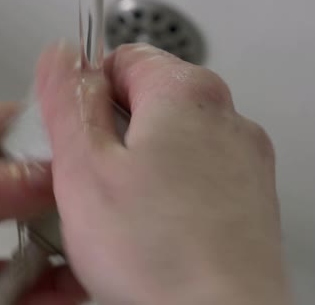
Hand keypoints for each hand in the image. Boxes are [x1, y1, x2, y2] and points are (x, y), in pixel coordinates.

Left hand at [0, 103, 84, 304]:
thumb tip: (37, 173)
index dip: (42, 131)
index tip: (84, 143)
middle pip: (16, 188)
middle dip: (58, 196)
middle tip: (97, 204)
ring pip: (19, 242)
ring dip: (56, 248)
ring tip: (90, 252)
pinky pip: (9, 291)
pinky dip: (43, 292)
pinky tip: (66, 289)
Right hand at [37, 42, 288, 304]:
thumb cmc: (163, 257)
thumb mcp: (85, 167)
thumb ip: (69, 101)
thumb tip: (64, 61)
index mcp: (187, 93)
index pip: (124, 58)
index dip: (88, 93)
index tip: (76, 128)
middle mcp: (226, 118)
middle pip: (150, 102)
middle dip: (114, 134)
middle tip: (94, 178)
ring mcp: (243, 159)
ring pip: (173, 143)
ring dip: (142, 167)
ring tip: (125, 212)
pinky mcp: (250, 198)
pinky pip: (197, 178)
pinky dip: (172, 194)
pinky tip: (155, 230)